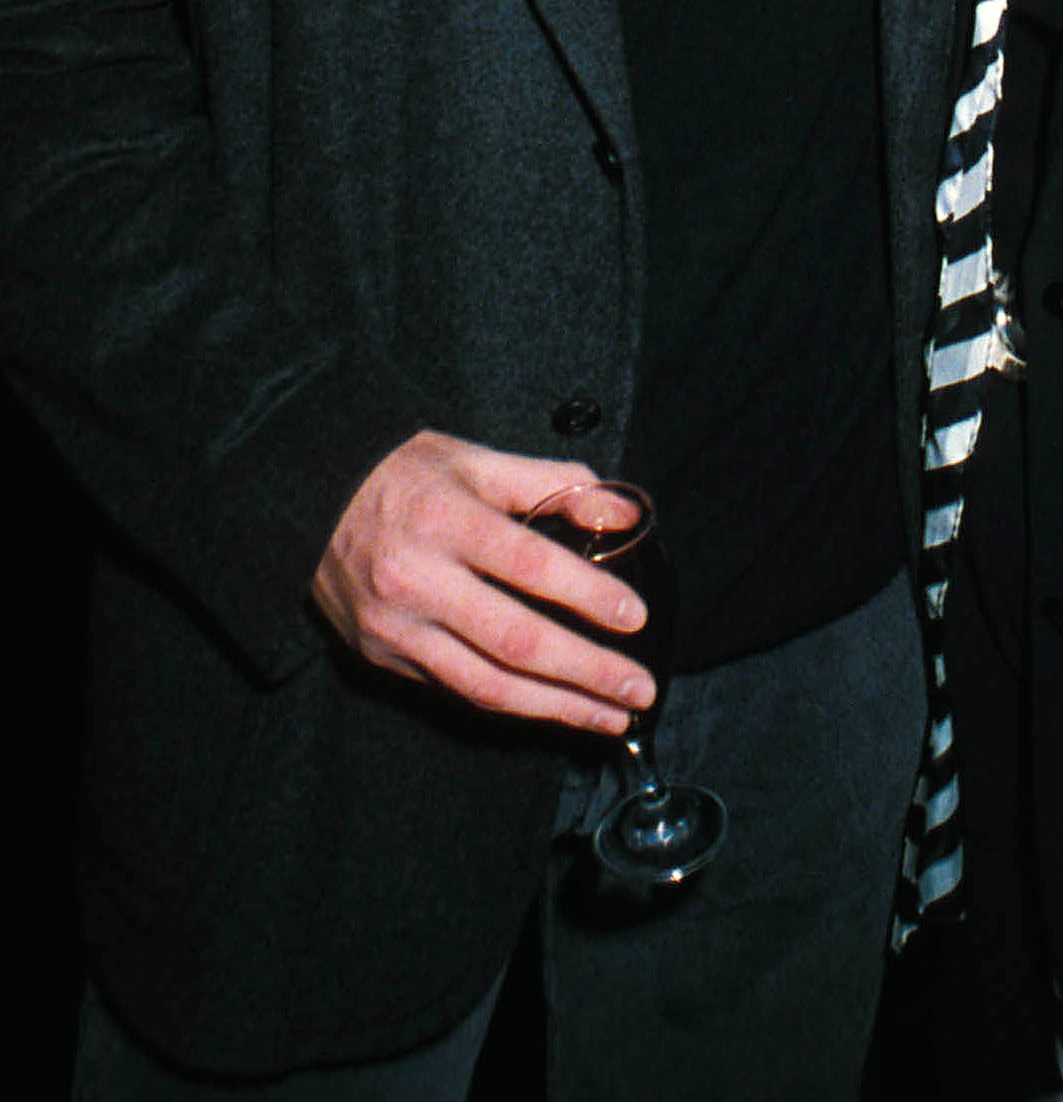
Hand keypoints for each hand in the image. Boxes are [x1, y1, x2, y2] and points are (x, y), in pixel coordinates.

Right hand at [312, 429, 655, 732]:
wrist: (308, 506)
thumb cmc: (404, 477)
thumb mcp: (475, 460)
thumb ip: (552, 483)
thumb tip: (623, 512)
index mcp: (445, 520)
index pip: (528, 565)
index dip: (586, 594)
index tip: (635, 618)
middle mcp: (418, 581)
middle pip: (515, 640)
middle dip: (586, 672)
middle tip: (638, 690)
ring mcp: (397, 628)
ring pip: (488, 684)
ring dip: (557, 708)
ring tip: (610, 718)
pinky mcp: (384, 657)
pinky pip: (458, 691)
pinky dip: (513, 705)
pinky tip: (554, 709)